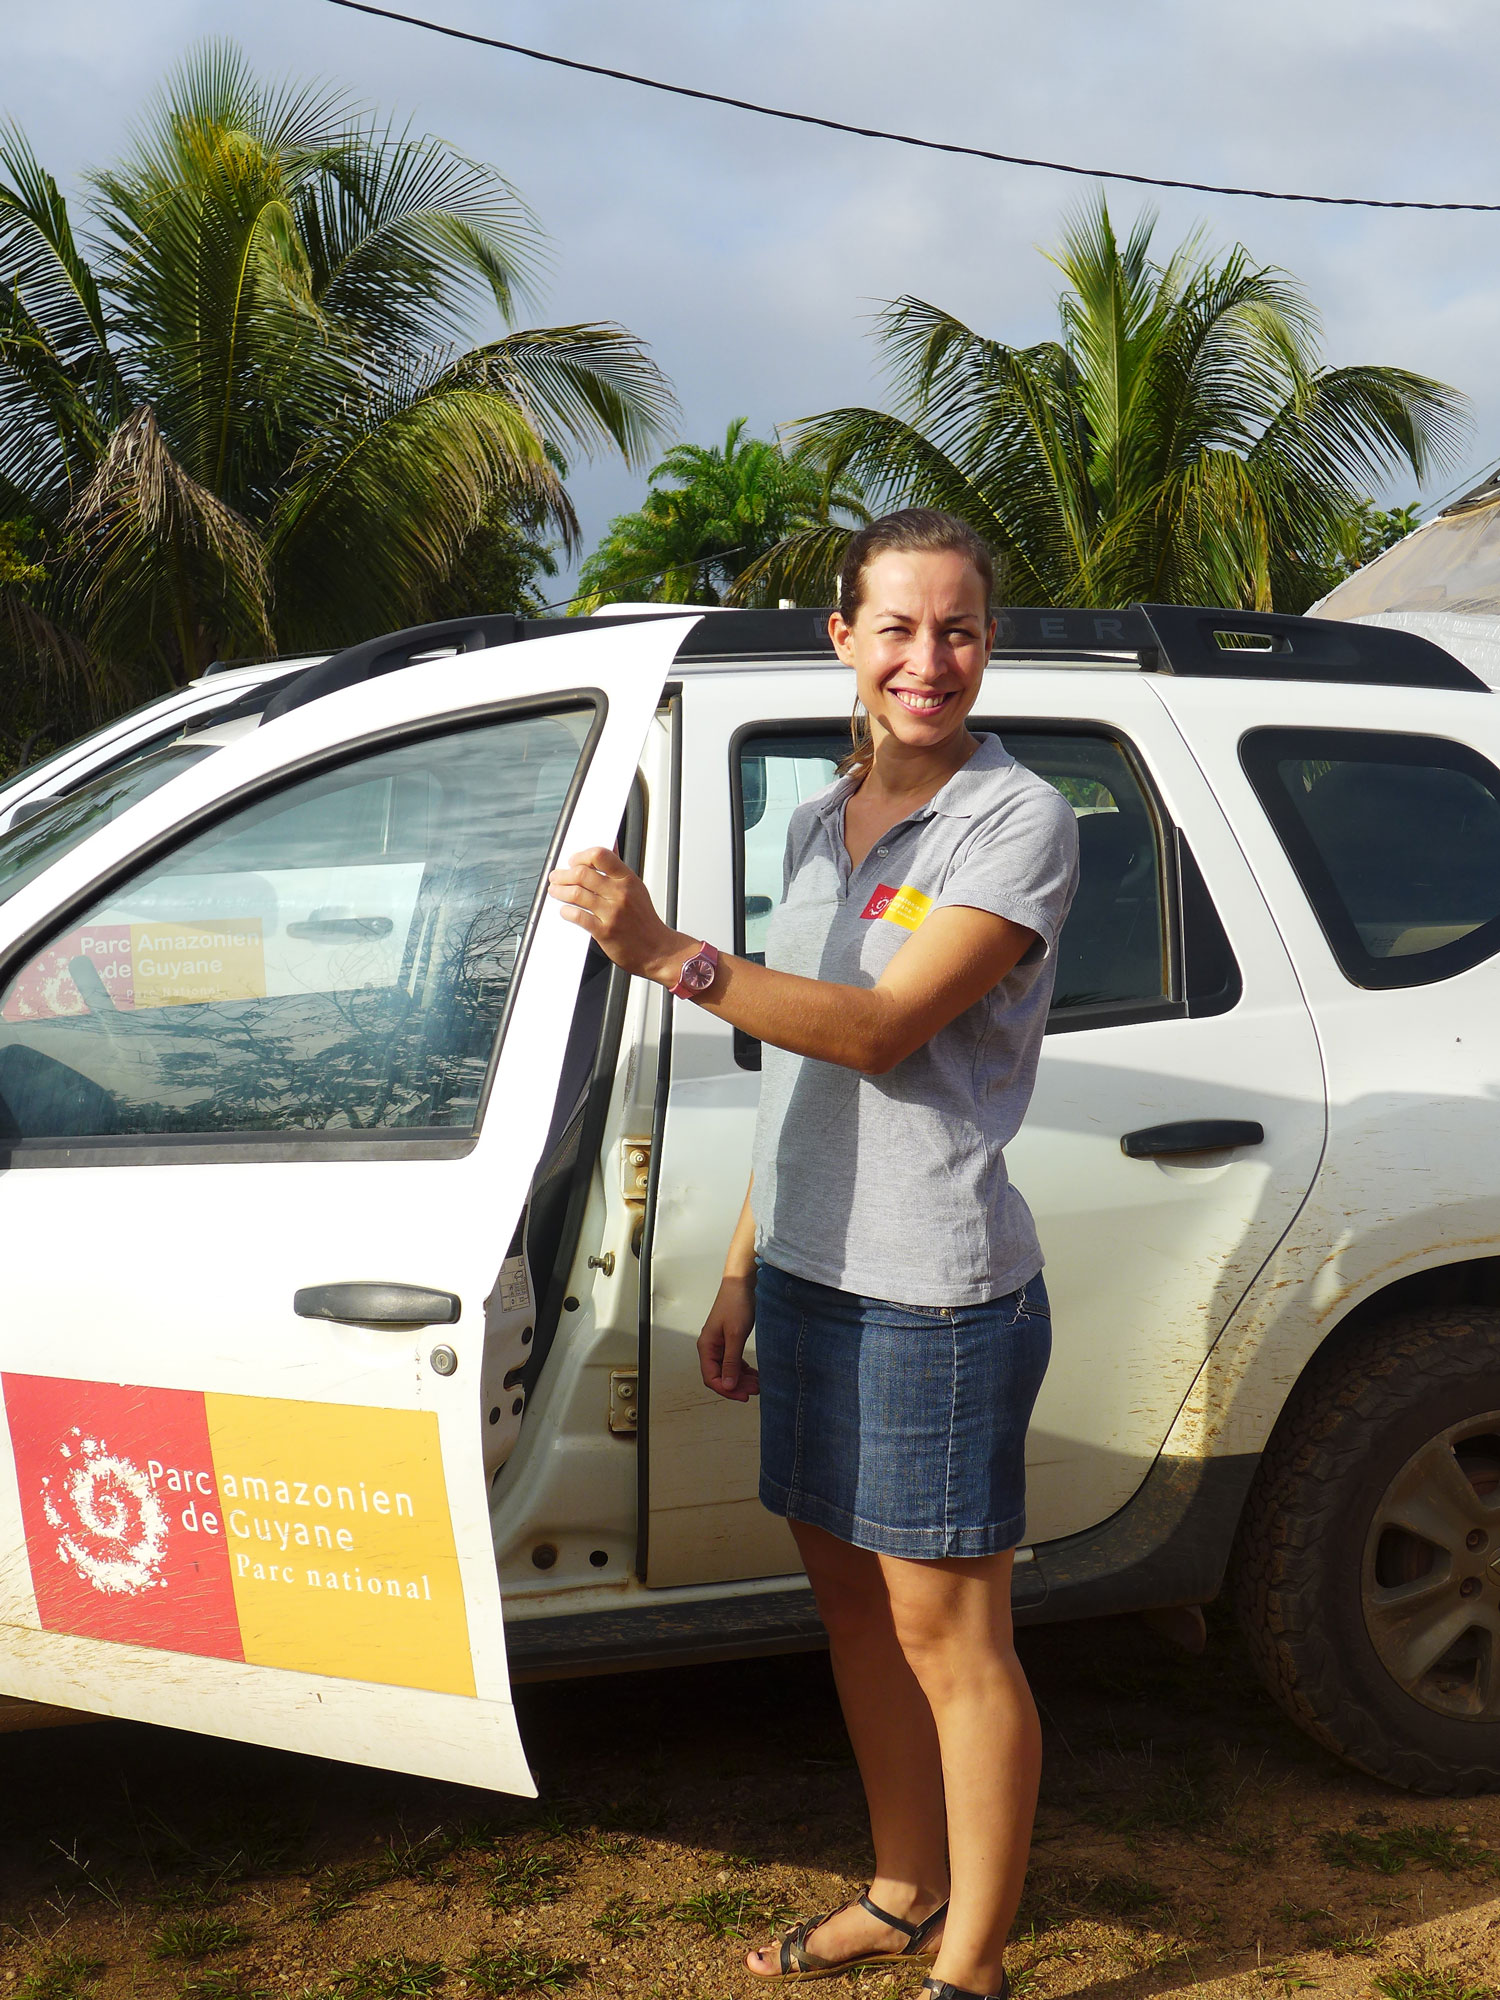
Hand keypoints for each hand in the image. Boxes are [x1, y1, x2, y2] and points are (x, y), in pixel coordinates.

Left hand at [547, 847, 691, 984]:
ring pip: (577, 894)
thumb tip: (609, 847)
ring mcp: (612, 913)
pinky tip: (565, 911)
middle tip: (556, 877)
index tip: (573, 861)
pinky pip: (578, 917)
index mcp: (628, 880)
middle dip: (563, 874)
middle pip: (583, 874)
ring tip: (555, 891)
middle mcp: (620, 894)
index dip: (582, 856)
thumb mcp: (636, 889)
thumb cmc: (645, 921)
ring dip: (560, 891)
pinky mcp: (605, 931)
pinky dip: (567, 912)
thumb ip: (618, 870)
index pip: (601, 856)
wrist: (658, 950)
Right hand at [697, 1275, 759, 1400]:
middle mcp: (711, 1348)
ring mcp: (720, 1345)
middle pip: (720, 1376)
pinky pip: (734, 1362)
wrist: (741, 1284)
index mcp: (706, 1347)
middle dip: (737, 1385)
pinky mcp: (730, 1341)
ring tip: (758, 1384)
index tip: (743, 1395)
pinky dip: (744, 1370)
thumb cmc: (735, 1304)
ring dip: (742, 1379)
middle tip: (754, 1390)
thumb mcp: (735, 1335)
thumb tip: (727, 1384)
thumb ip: (730, 1361)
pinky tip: (755, 1374)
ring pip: (729, 1370)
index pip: (711, 1378)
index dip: (727, 1389)